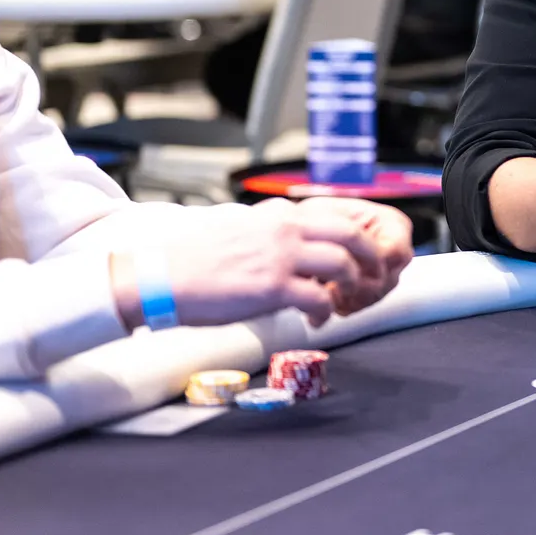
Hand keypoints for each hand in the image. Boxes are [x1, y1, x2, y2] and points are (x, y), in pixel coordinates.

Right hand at [114, 198, 413, 329]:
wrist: (161, 276)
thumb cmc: (197, 260)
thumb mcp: (244, 230)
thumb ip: (276, 234)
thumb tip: (299, 247)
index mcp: (280, 213)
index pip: (339, 215)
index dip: (360, 237)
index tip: (365, 256)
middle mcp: (286, 227)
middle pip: (353, 235)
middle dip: (372, 258)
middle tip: (374, 278)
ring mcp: (281, 255)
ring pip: (343, 265)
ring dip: (352, 287)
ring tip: (344, 303)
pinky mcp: (272, 286)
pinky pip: (320, 299)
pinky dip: (325, 313)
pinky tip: (316, 321)